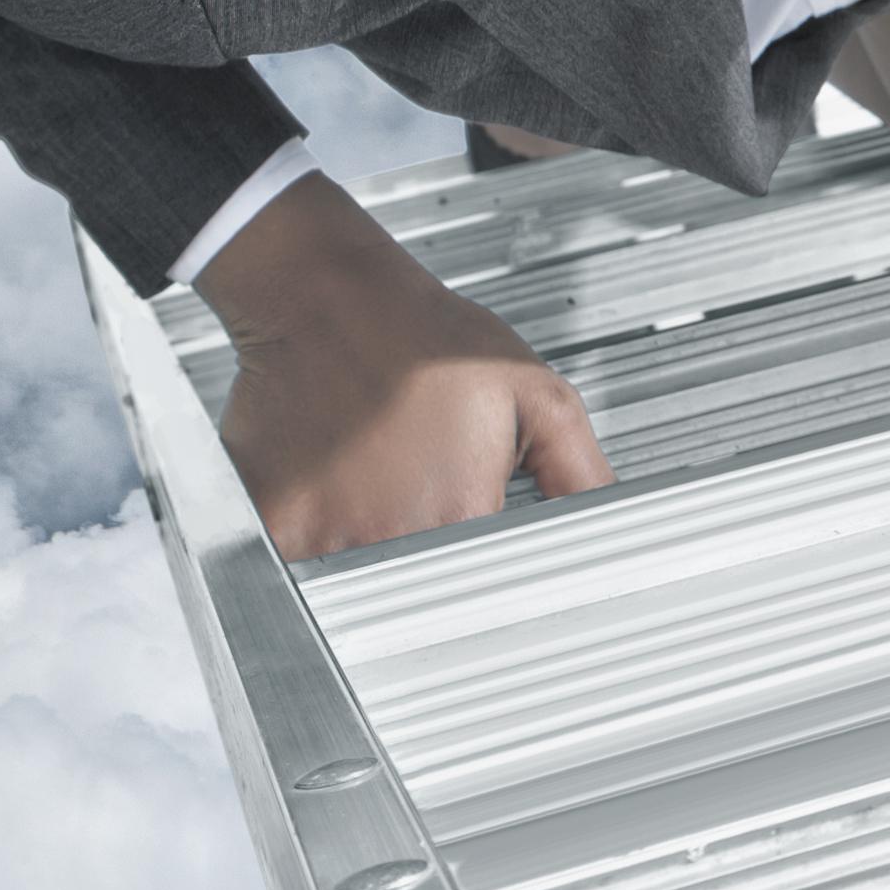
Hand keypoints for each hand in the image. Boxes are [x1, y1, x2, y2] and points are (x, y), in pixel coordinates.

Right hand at [197, 173, 611, 556]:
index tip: (478, 545)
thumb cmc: (427, 340)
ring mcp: (326, 534)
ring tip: (376, 479)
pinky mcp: (275, 522)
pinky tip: (330, 483)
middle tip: (418, 489)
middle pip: (416, 589)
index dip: (482, 569)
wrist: (329, 300)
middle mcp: (392, 535)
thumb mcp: (537, 395)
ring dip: (366, 543)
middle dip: (426, 552)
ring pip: (355, 578)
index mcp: (462, 515)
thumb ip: (580, 473)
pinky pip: (296, 563)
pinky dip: (311, 534)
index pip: (482, 589)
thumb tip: (613, 527)